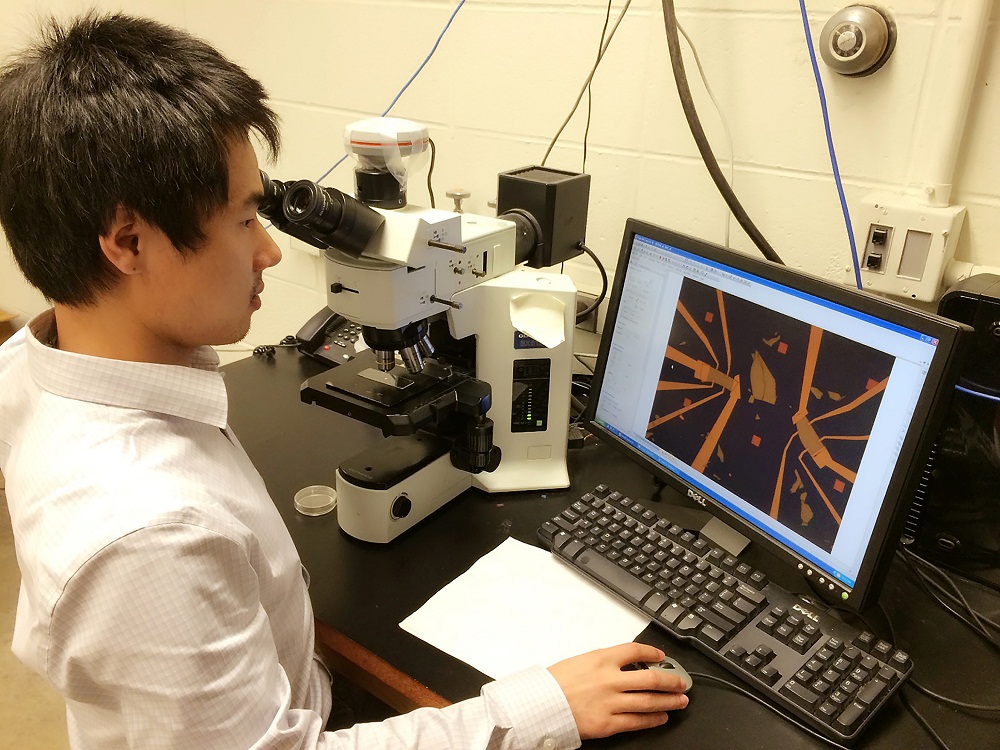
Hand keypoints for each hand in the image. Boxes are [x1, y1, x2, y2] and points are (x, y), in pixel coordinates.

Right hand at [547, 642, 689, 739]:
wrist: (540, 705)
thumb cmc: (555, 683)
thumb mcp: (580, 661)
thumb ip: (604, 662)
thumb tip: (625, 665)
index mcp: (602, 659)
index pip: (636, 650)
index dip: (653, 652)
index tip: (661, 656)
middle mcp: (610, 679)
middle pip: (651, 678)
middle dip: (671, 680)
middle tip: (681, 682)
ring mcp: (611, 702)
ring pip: (650, 700)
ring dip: (669, 700)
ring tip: (680, 700)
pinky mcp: (609, 723)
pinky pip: (638, 722)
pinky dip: (654, 719)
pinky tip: (662, 717)